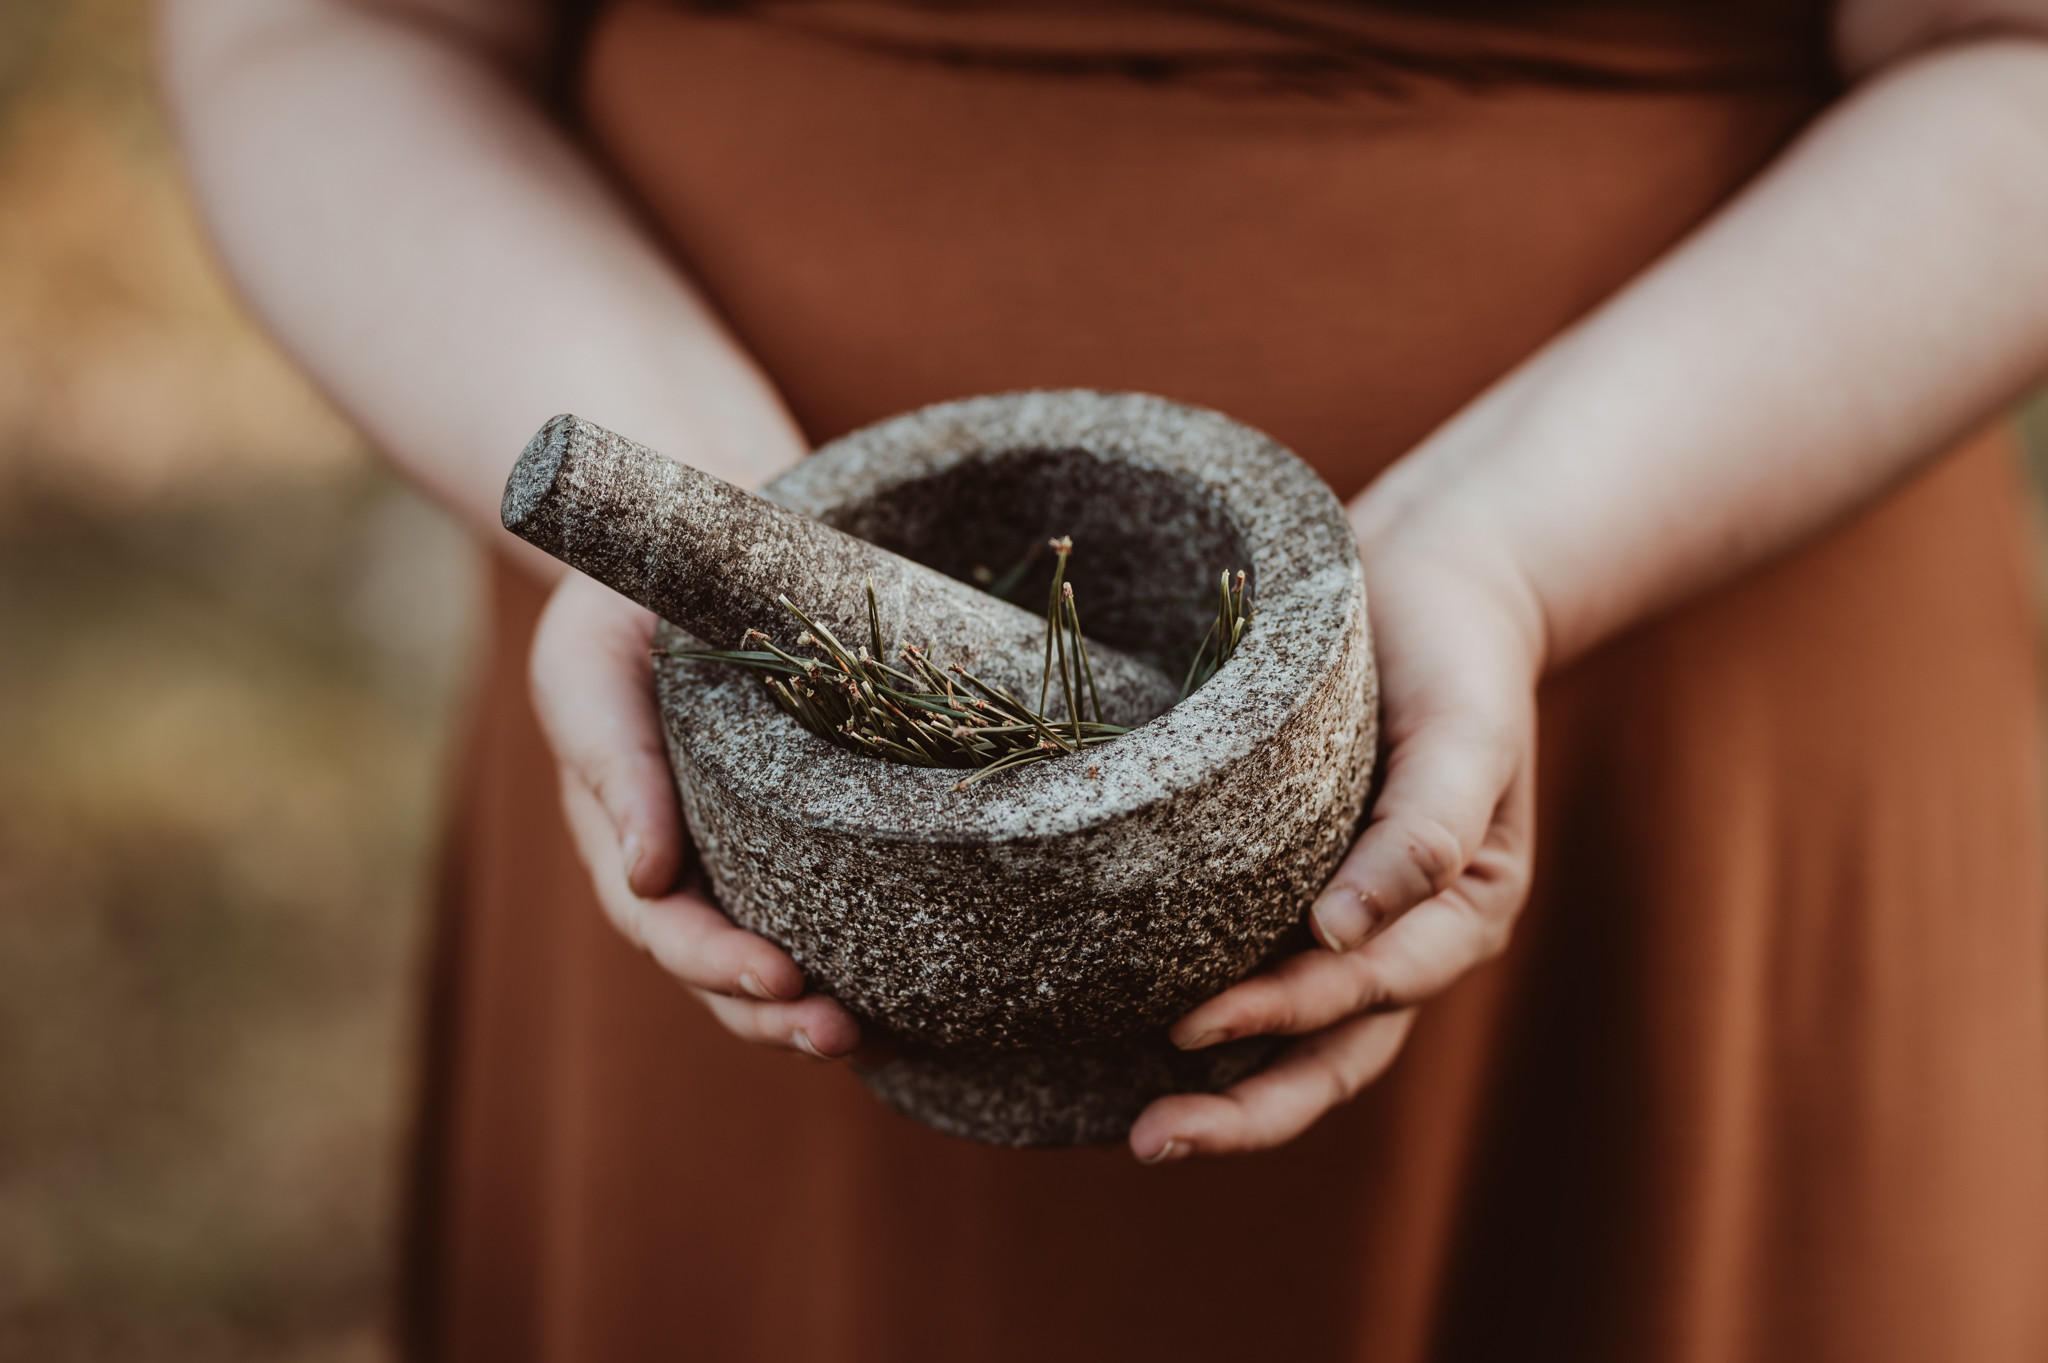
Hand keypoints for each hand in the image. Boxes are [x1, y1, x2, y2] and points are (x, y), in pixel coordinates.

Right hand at [528, 571, 862, 1058]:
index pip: (661, 920)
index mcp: (625, 827)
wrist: (696, 542)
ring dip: (812, 1011)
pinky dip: (862, 964)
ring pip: (770, 961)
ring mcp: (740, 856)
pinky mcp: (805, 835)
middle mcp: (682, 860)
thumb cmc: (625, 597)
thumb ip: (609, 754)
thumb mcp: (589, 658)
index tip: (777, 973)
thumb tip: (650, 875)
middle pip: (718, 966)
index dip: (714, 958)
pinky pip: (828, 911)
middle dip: (774, 1011)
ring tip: (866, 1038)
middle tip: (837, 1031)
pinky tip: (912, 1002)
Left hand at [1129, 502, 1544, 1160]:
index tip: (1193, 1024)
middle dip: (1249, 1111)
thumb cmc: (1453, 656)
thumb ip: (1425, 828)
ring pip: (1300, 1043)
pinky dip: (1219, 1026)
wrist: (1430, 589)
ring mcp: (1355, 929)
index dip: (1285, 1013)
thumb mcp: (1463, 730)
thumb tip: (1342, 933)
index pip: (1370, 989)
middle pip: (1335, 1055)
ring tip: (1142, 1135)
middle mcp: (1408, 939)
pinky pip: (1261, 976)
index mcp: (1463, 910)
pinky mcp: (1299, 897)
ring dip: (1231, 1096)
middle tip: (1150, 1141)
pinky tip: (1134, 1047)